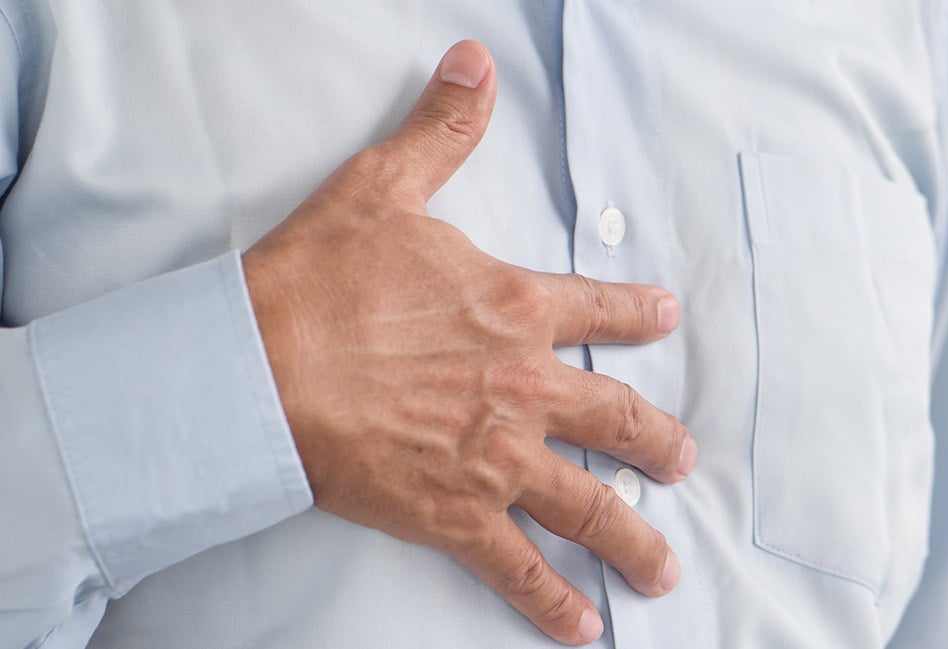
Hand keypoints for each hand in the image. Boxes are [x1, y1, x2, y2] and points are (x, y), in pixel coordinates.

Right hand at [243, 40, 696, 645]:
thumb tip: (474, 64)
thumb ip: (441, 131)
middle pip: (618, 422)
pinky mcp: (456, 514)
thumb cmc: (317, 281)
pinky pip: (520, 568)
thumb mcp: (384, 188)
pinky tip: (585, 631)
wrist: (259, 366)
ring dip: (633, 539)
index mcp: (514, 311)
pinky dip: (553, 604)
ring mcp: (496, 458)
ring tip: (665, 566)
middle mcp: (524, 388)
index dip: (637, 315)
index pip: (599, 311)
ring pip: (589, 506)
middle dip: (657, 445)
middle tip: (682, 461)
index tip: (665, 320)